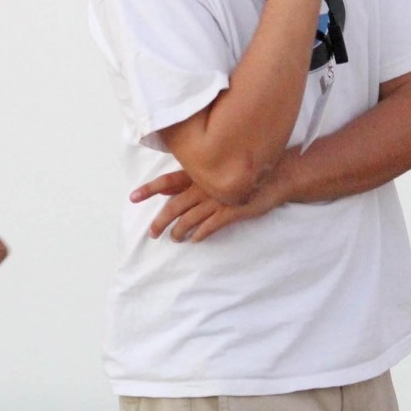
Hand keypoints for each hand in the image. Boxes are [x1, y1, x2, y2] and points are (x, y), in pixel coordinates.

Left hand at [131, 169, 279, 241]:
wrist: (278, 174)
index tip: (132, 197)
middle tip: (152, 234)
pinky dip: (200, 233)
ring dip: (179, 231)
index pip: (167, 181)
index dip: (149, 189)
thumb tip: (166, 188)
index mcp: (199, 173)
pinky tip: (195, 240)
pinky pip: (211, 225)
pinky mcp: (232, 210)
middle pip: (174, 206)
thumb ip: (191, 179)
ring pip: (190, 218)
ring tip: (175, 239)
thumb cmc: (244, 172)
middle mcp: (204, 185)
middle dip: (160, 222)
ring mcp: (218, 198)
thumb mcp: (217, 170)